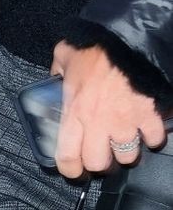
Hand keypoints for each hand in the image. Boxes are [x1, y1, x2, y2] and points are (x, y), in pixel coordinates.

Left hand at [51, 39, 166, 178]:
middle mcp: (99, 123)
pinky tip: (148, 128)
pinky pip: (155, 139)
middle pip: (99, 164)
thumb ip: (57, 70)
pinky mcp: (149, 116)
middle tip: (102, 154)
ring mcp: (126, 122)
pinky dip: (153, 137)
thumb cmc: (95, 46)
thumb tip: (55, 75)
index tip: (74, 171)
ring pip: (128, 156)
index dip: (71, 170)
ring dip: (127, 151)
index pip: (68, 156)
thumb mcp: (65, 55)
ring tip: (125, 140)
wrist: (129, 39)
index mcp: (75, 111)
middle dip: (101, 163)